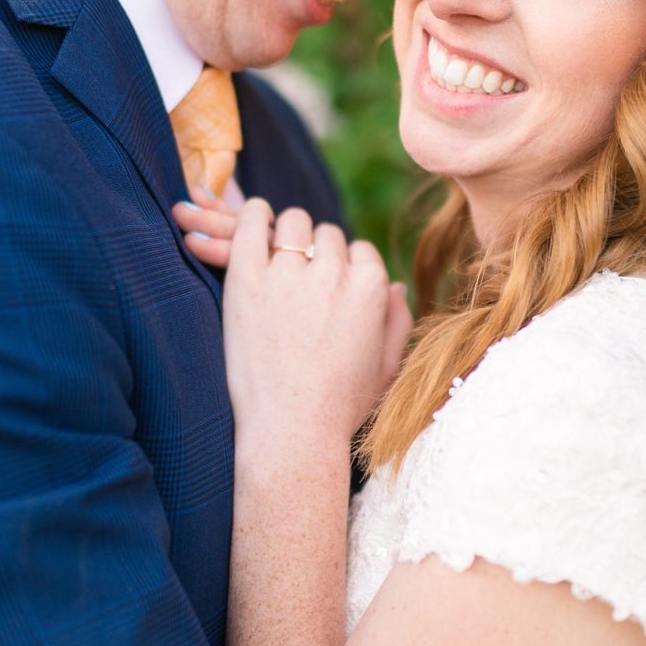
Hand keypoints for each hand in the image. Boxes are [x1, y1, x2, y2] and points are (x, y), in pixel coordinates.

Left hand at [186, 197, 411, 461]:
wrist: (292, 429)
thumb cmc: (341, 405)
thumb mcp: (387, 366)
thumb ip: (397, 321)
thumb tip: (395, 286)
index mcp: (372, 287)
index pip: (360, 251)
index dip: (344, 269)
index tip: (328, 288)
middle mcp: (335, 272)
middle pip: (327, 235)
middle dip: (316, 252)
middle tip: (299, 278)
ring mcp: (290, 272)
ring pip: (293, 224)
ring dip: (287, 235)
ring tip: (275, 254)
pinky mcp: (248, 277)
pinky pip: (250, 224)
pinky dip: (251, 215)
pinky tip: (251, 219)